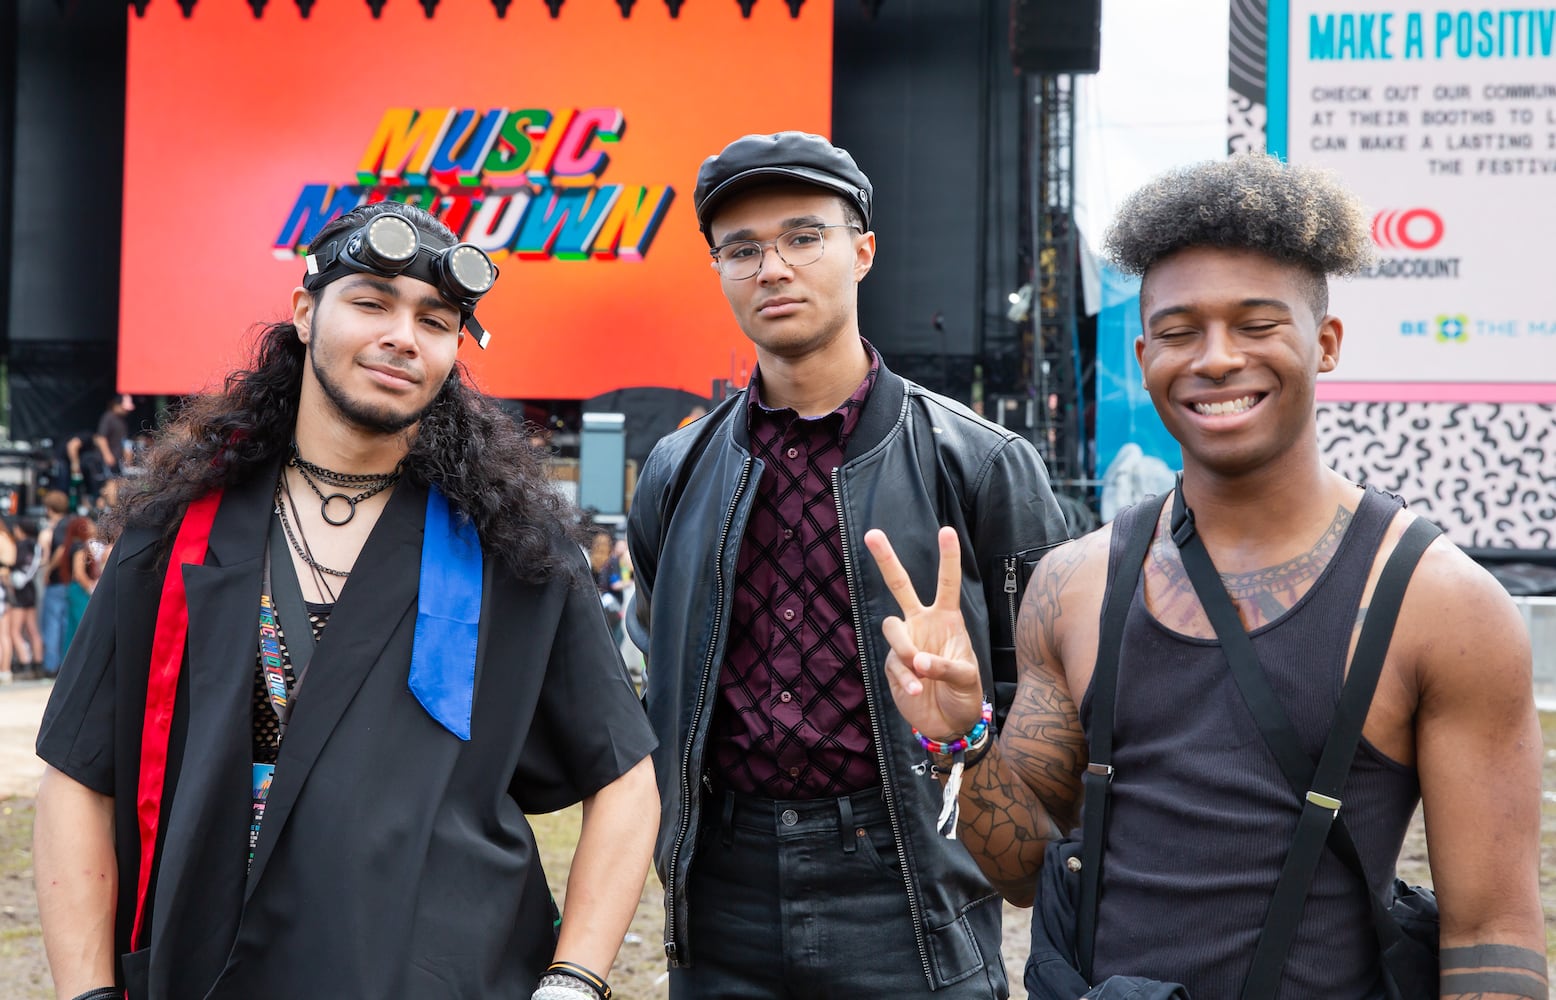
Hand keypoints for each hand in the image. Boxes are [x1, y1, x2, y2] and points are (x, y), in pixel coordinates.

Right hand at [863, 525, 985, 742]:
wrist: (948, 723)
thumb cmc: (965, 693)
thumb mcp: (967, 677)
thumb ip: (945, 666)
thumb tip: (918, 661)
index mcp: (947, 619)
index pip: (947, 583)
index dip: (948, 558)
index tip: (946, 531)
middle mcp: (922, 624)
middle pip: (900, 585)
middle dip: (886, 559)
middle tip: (872, 534)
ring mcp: (905, 643)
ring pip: (891, 627)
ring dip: (905, 647)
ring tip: (920, 671)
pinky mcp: (893, 665)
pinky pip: (893, 662)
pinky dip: (905, 677)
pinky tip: (916, 689)